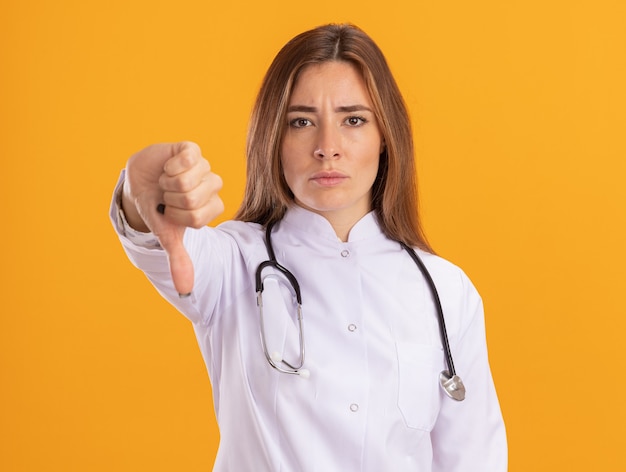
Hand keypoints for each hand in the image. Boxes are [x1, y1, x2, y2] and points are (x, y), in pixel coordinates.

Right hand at [122, 142, 223, 294]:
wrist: (139, 182)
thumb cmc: (157, 208)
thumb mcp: (166, 235)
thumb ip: (179, 259)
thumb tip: (185, 290)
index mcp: (210, 208)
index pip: (198, 218)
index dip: (177, 216)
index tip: (169, 211)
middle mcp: (211, 187)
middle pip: (193, 198)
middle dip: (171, 199)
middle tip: (166, 195)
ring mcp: (204, 168)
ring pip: (189, 180)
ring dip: (169, 183)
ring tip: (165, 182)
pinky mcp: (193, 150)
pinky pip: (189, 158)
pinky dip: (171, 166)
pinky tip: (167, 167)